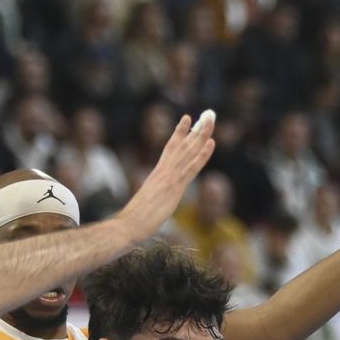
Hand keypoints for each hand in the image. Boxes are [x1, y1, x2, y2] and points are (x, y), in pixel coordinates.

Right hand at [117, 114, 216, 239]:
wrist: (128, 225)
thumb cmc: (134, 220)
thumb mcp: (147, 203)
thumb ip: (154, 196)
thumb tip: (155, 198)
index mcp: (157, 173)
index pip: (170, 147)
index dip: (179, 132)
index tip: (187, 118)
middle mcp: (164, 171)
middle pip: (183, 144)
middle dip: (196, 129)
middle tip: (208, 114)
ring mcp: (169, 177)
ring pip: (188, 150)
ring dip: (201, 134)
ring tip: (210, 119)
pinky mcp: (174, 187)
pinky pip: (191, 167)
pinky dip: (202, 154)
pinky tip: (211, 143)